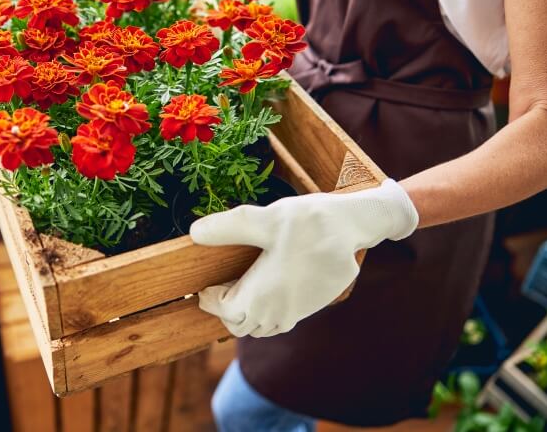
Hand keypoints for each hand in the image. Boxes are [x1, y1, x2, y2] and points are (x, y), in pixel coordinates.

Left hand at [190, 179, 418, 337]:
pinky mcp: (311, 307)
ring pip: (262, 327)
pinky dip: (265, 313)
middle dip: (225, 310)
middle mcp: (279, 312)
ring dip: (246, 315)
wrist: (351, 227)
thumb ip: (229, 227)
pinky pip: (280, 322)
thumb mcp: (264, 219)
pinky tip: (263, 290)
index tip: (203, 287)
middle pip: (241, 325)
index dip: (210, 300)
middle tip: (216, 289)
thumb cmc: (308, 222)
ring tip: (237, 290)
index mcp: (262, 296)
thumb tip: (195, 232)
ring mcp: (297, 313)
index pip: (225, 311)